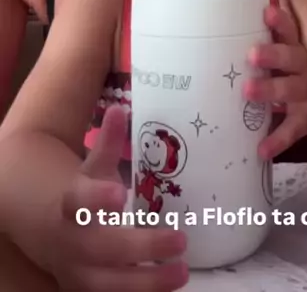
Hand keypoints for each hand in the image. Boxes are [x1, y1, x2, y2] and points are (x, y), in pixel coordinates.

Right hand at [51, 105, 187, 291]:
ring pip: (108, 284)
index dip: (97, 199)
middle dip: (141, 246)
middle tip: (180, 239)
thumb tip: (121, 108)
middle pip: (102, 248)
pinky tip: (169, 289)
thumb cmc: (82, 194)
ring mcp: (76, 273)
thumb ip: (108, 143)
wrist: (49, 231)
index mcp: (69, 205)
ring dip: (147, 281)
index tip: (120, 193)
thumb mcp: (93, 168)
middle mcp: (70, 242)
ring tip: (182, 271)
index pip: (78, 201)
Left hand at [243, 4, 306, 158]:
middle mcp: (304, 69)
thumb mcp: (284, 60)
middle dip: (272, 54)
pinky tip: (262, 149)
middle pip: (292, 58)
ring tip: (247, 92)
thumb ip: (263, 49)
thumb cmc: (292, 76)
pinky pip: (291, 130)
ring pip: (291, 90)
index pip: (289, 31)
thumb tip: (218, 35)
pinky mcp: (306, 121)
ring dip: (270, 90)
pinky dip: (277, 140)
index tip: (266, 12)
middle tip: (251, 54)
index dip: (280, 22)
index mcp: (295, 51)